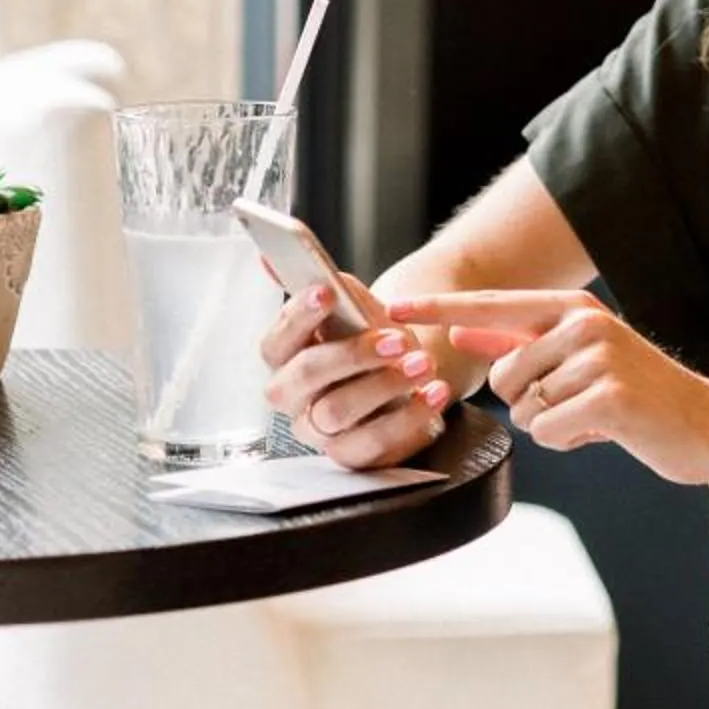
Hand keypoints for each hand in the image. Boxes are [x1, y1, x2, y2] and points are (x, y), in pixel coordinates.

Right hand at [259, 282, 450, 468]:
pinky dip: (409, 418)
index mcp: (286, 359)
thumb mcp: (355, 307)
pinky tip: (433, 393)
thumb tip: (275, 252)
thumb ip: (324, 282)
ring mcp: (319, 432)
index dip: (297, 316)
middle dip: (351, 353)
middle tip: (396, 339)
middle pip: (304, 377)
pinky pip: (374, 444)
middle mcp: (295, 398)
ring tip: (424, 363)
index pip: (274, 341)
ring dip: (385, 384)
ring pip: (338, 411)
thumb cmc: (374, 337)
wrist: (413, 371)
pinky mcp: (353, 455)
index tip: (327, 292)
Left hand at [385, 290, 708, 485]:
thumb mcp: (580, 356)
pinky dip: (569, 440)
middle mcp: (584, 325)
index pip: (490, 304)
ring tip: (597, 416)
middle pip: (503, 374)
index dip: (438, 309)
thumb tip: (464, 329)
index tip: (391, 307)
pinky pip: (547, 431)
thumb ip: (521, 340)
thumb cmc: (639, 394)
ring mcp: (598, 359)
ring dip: (553, 424)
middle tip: (579, 403)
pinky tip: (603, 431)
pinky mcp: (608, 397)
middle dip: (529, 401)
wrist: (707, 424)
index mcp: (572, 308)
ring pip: (525, 408)